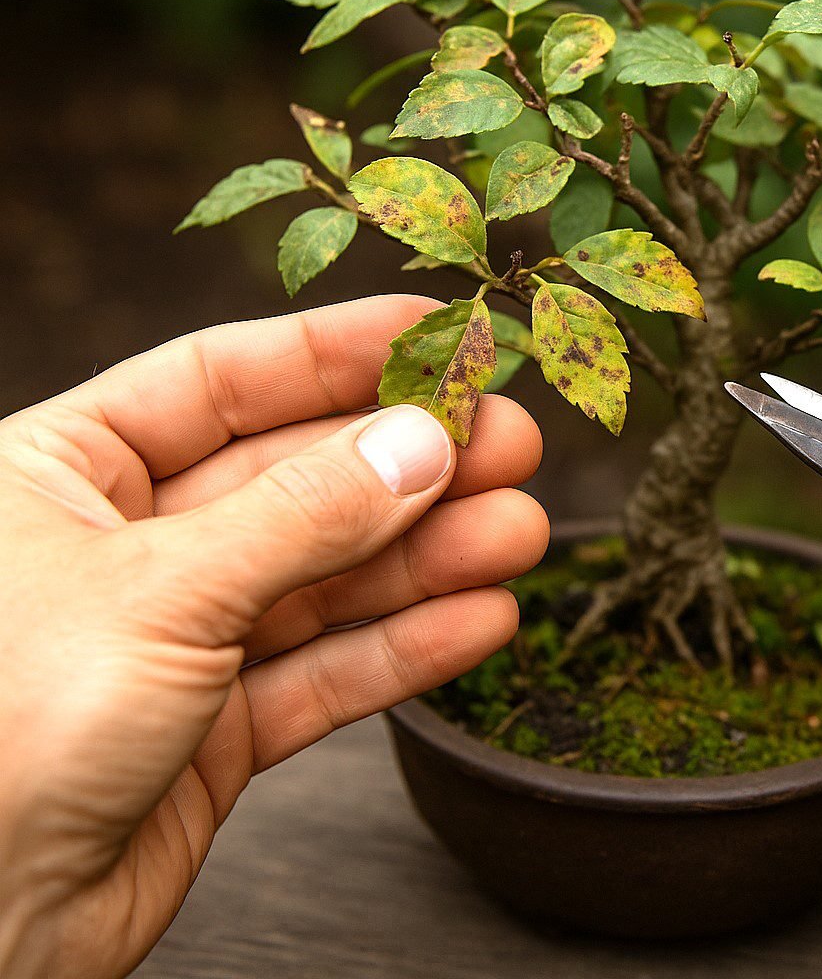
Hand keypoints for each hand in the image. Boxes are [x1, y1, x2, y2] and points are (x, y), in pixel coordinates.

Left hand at [0, 296, 546, 977]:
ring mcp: (174, 641)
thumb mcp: (160, 592)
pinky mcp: (214, 731)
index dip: (336, 353)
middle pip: (293, 480)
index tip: (439, 336)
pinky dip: (404, 649)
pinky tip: (478, 619)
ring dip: (427, 557)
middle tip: (507, 445)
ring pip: (326, 581)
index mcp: (57, 473)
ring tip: (518, 534)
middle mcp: (121, 548)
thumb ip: (303, 517)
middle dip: (407, 465)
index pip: (218, 380)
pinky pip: (327, 672)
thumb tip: (418, 445)